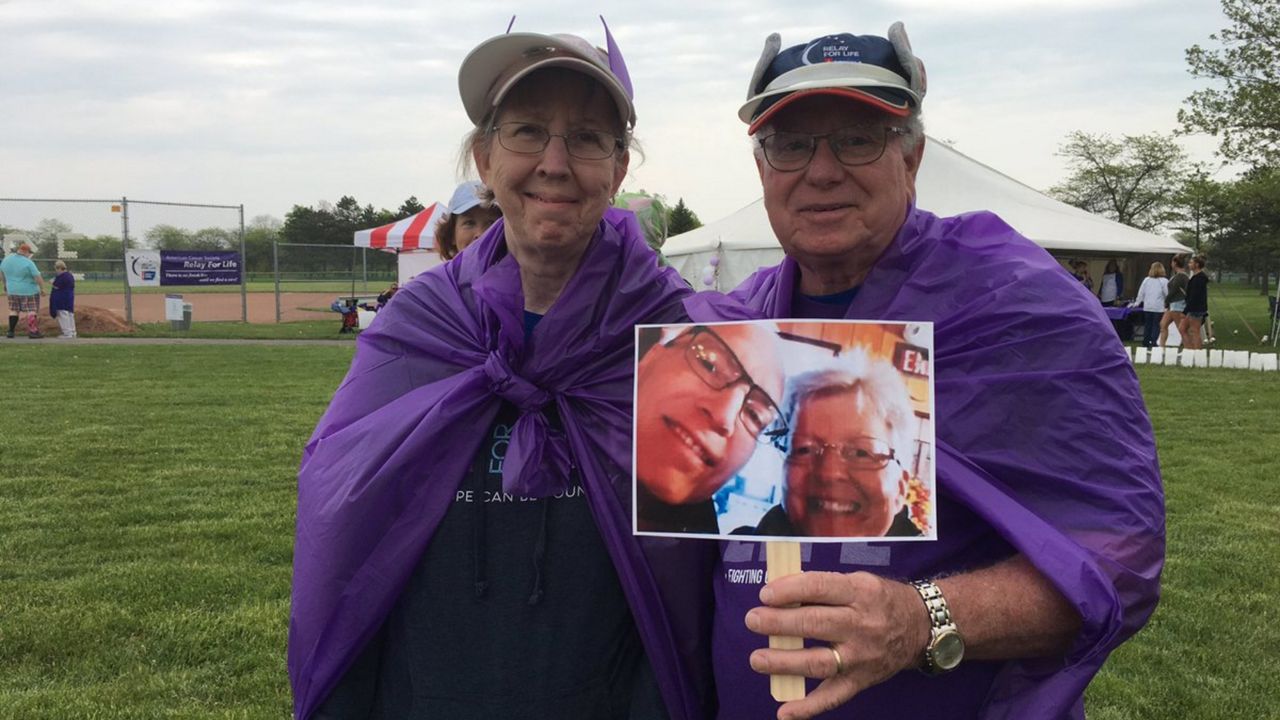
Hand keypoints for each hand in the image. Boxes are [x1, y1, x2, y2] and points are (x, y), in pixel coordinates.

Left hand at [744, 571, 927, 719]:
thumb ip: (823, 587)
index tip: (765, 594)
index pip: (820, 588)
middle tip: (753, 620)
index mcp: (860, 592)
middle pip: (815, 624)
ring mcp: (861, 658)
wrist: (921, 628)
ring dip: (784, 663)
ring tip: (757, 659)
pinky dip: (808, 708)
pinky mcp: (861, 681)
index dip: (789, 590)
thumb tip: (779, 593)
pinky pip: (833, 698)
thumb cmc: (880, 600)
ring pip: (819, 663)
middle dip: (778, 623)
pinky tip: (784, 712)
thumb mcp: (858, 581)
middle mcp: (862, 625)